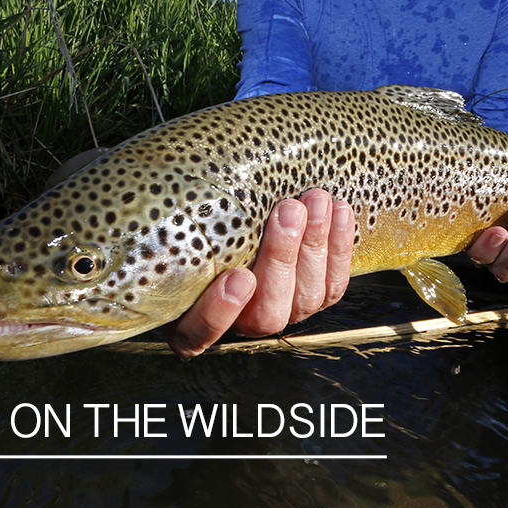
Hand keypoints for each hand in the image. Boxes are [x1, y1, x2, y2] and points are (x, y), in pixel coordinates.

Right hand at [166, 189, 354, 357]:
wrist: (238, 219)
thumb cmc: (192, 224)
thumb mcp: (174, 227)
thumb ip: (175, 222)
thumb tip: (168, 174)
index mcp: (190, 319)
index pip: (200, 333)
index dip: (220, 312)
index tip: (238, 277)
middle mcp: (238, 325)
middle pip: (266, 313)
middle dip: (282, 259)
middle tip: (288, 211)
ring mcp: (281, 312)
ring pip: (306, 298)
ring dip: (314, 245)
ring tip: (315, 200)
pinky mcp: (313, 297)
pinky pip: (334, 284)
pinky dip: (339, 246)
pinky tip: (338, 210)